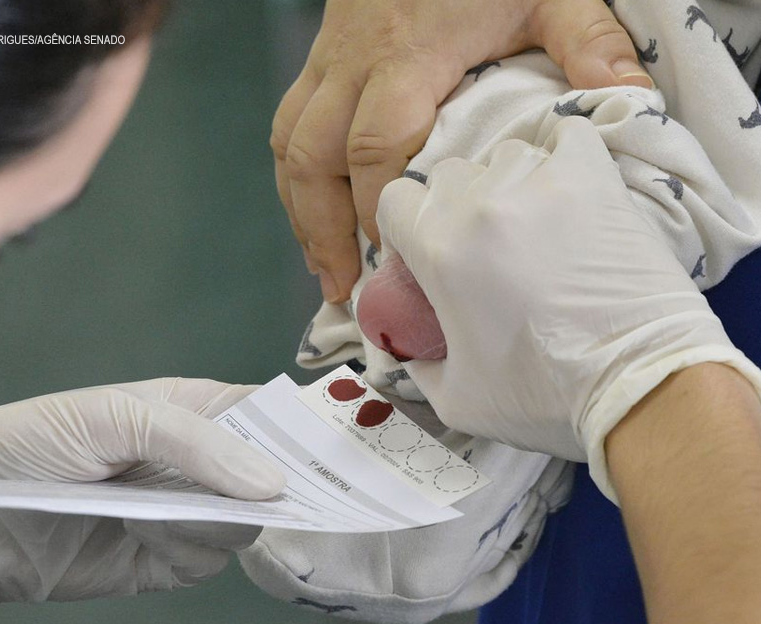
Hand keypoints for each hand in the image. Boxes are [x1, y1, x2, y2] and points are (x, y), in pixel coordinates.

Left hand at [0, 379, 283, 623]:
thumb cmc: (31, 442)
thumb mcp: (112, 417)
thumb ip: (194, 442)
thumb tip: (271, 482)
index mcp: (193, 410)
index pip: (266, 414)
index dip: (301, 427)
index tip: (342, 444)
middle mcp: (198, 461)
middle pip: (269, 472)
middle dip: (285, 481)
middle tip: (308, 490)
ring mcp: (186, 511)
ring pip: (247, 520)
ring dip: (227, 518)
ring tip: (181, 509)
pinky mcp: (168, 558)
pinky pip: (210, 557)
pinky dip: (193, 549)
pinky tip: (148, 532)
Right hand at [272, 0, 649, 302]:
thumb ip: (587, 42)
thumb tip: (631, 101)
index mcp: (408, 57)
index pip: (376, 146)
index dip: (378, 208)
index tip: (395, 257)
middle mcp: (354, 65)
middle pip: (314, 157)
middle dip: (323, 229)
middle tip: (343, 286)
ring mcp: (328, 62)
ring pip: (289, 145)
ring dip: (299, 212)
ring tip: (321, 267)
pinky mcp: (319, 61)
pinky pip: (288, 126)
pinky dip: (293, 178)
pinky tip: (308, 215)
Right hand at [365, 117, 760, 496]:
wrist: (640, 384)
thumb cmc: (543, 396)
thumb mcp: (455, 399)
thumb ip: (417, 365)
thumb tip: (408, 347)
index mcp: (440, 249)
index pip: (395, 200)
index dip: (403, 227)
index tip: (423, 254)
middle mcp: (482, 204)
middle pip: (447, 176)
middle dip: (452, 209)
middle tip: (479, 249)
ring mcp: (542, 183)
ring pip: (503, 157)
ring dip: (504, 186)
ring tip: (530, 227)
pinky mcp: (595, 178)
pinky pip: (567, 137)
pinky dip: (560, 155)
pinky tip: (564, 188)